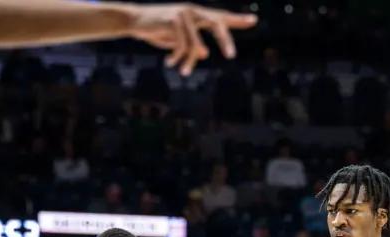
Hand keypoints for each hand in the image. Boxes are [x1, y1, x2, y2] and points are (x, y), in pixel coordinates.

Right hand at [129, 4, 256, 75]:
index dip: (237, 19)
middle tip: (231, 56)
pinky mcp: (172, 20)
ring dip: (189, 61)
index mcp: (196, 15)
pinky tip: (170, 63)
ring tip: (184, 72)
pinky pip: (181, 46)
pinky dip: (177, 57)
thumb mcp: (177, 40)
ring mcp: (183, 14)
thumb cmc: (157, 30)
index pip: (220, 17)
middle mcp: (193, 11)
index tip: (254, 20)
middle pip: (216, 23)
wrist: (135, 20)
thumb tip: (205, 54)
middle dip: (225, 40)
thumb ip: (192, 46)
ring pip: (195, 44)